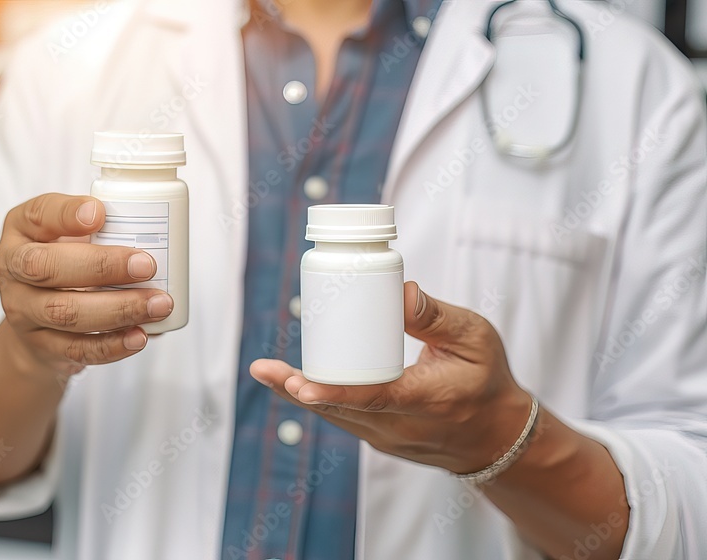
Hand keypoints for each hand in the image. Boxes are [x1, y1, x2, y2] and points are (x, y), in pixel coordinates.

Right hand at [0, 193, 173, 378]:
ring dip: (118, 309)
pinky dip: (113, 344)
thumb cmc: (63, 261)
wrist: (34, 319)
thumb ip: (100, 228)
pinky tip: (141, 335)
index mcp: (21, 228)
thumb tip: (154, 236)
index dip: (67, 214)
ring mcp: (23, 310)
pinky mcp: (41, 345)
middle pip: (46, 267)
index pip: (39, 214)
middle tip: (147, 265)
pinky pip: (77, 348)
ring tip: (158, 304)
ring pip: (65, 313)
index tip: (101, 214)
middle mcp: (12, 268)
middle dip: (101, 266)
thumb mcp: (68, 232)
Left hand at [251, 281, 533, 474]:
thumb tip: (401, 291)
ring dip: (299, 393)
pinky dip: (319, 399)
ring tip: (266, 370)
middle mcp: (402, 426)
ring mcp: (387, 438)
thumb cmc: (485, 380)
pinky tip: (292, 379)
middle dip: (298, 390)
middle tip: (265, 369)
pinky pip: (343, 418)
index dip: (333, 392)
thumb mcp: (476, 340)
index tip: (299, 383)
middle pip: (340, 410)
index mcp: (428, 400)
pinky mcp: (378, 437)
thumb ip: (438, 316)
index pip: (374, 399)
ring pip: (335, 416)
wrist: (495, 435)